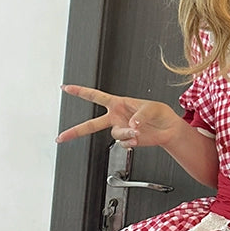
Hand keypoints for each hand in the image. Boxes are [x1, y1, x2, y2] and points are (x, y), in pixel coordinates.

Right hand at [56, 85, 177, 146]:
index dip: (79, 91)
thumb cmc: (160, 113)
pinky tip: (137, 138)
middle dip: (74, 131)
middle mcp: (116, 117)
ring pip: (115, 134)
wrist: (168, 129)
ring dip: (125, 133)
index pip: (95, 96)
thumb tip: (131, 125)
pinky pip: (123, 143)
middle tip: (61, 137)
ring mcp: (121, 129)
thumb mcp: (151, 107)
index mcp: (118, 103)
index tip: (65, 88)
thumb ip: (140, 114)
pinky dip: (131, 141)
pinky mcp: (127, 140)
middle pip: (90, 124)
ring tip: (137, 131)